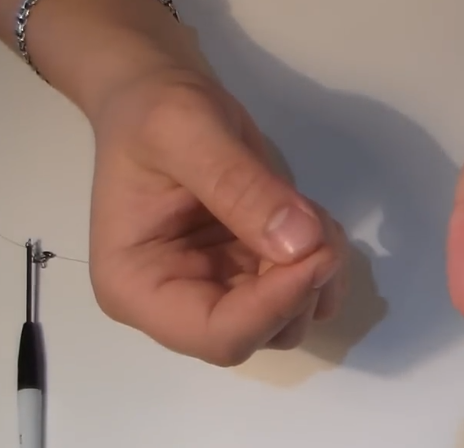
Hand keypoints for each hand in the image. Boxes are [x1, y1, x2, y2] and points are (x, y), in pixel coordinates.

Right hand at [87, 64, 347, 365]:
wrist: (158, 96)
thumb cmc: (153, 113)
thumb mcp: (186, 131)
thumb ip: (239, 186)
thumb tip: (301, 245)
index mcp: (138, 288)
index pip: (218, 336)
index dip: (275, 306)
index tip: (316, 253)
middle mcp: (179, 306)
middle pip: (263, 334)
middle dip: (303, 282)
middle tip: (315, 219)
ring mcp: (221, 293)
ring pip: (295, 316)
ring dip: (320, 268)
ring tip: (307, 208)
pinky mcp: (254, 276)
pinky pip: (309, 291)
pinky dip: (324, 258)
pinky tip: (310, 216)